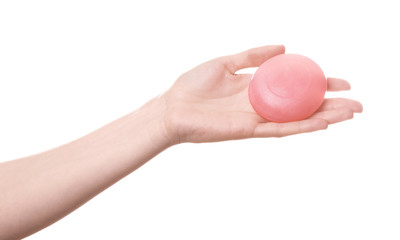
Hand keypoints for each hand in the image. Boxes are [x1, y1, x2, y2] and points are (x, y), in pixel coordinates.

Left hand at [161, 45, 362, 143]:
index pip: (295, 87)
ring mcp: (256, 119)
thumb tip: (284, 47)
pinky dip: (300, 127)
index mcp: (257, 88)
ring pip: (296, 120)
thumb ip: (254, 55)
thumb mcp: (226, 62)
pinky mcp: (248, 131)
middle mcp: (261, 105)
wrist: (173, 107)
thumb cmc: (194, 85)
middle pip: (301, 107)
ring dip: (323, 118)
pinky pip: (278, 129)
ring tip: (349, 115)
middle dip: (330, 106)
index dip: (318, 85)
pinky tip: (321, 124)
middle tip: (357, 105)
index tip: (340, 82)